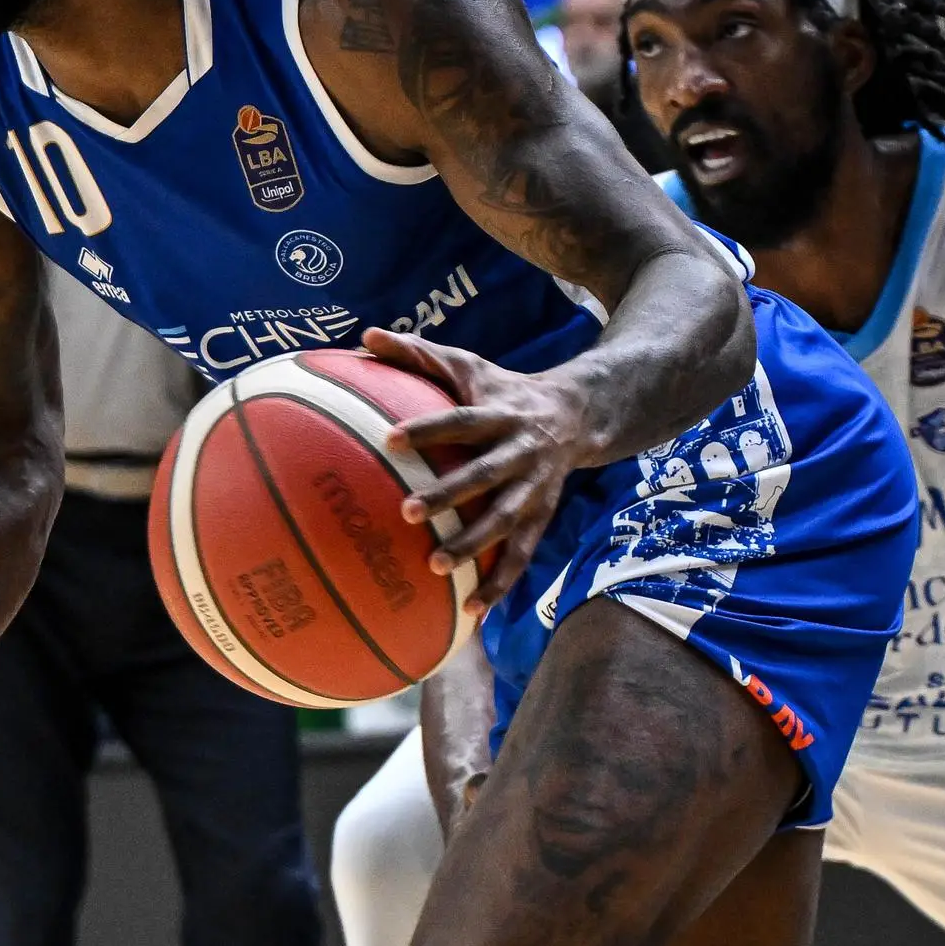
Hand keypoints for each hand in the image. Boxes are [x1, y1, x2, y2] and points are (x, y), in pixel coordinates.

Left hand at [359, 327, 584, 607]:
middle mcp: (521, 452)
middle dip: (448, 494)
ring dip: (473, 545)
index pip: (460, 420)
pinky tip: (473, 610)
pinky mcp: (542, 516)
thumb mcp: (469, 365)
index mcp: (499, 413)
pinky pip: (521, 555)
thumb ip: (418, 353)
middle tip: (405, 512)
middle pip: (483, 474)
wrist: (579, 414)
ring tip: (436, 566)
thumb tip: (365, 335)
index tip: (389, 438)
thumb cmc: (504, 390)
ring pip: (505, 520)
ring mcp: (534, 488)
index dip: (427, 429)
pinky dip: (500, 583)